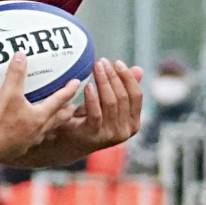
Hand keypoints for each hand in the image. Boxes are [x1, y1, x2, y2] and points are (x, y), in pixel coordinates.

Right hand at [0, 55, 81, 163]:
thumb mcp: (7, 92)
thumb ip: (15, 74)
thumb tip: (21, 55)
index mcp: (39, 117)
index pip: (59, 100)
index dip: (69, 90)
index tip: (77, 83)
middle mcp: (37, 131)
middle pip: (58, 120)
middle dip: (67, 112)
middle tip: (74, 107)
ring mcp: (28, 143)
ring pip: (46, 132)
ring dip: (52, 125)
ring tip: (53, 120)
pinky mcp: (16, 150)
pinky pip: (30, 141)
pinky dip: (34, 135)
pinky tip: (27, 134)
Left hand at [28, 59, 143, 164]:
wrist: (67, 142)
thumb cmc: (89, 119)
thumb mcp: (108, 103)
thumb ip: (123, 88)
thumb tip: (139, 69)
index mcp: (133, 123)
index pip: (136, 95)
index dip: (128, 77)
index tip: (117, 62)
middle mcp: (125, 131)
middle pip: (123, 97)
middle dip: (113, 76)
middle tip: (102, 62)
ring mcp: (110, 135)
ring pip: (111, 103)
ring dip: (103, 82)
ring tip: (95, 68)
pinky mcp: (94, 136)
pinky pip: (96, 113)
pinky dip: (92, 97)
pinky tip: (87, 85)